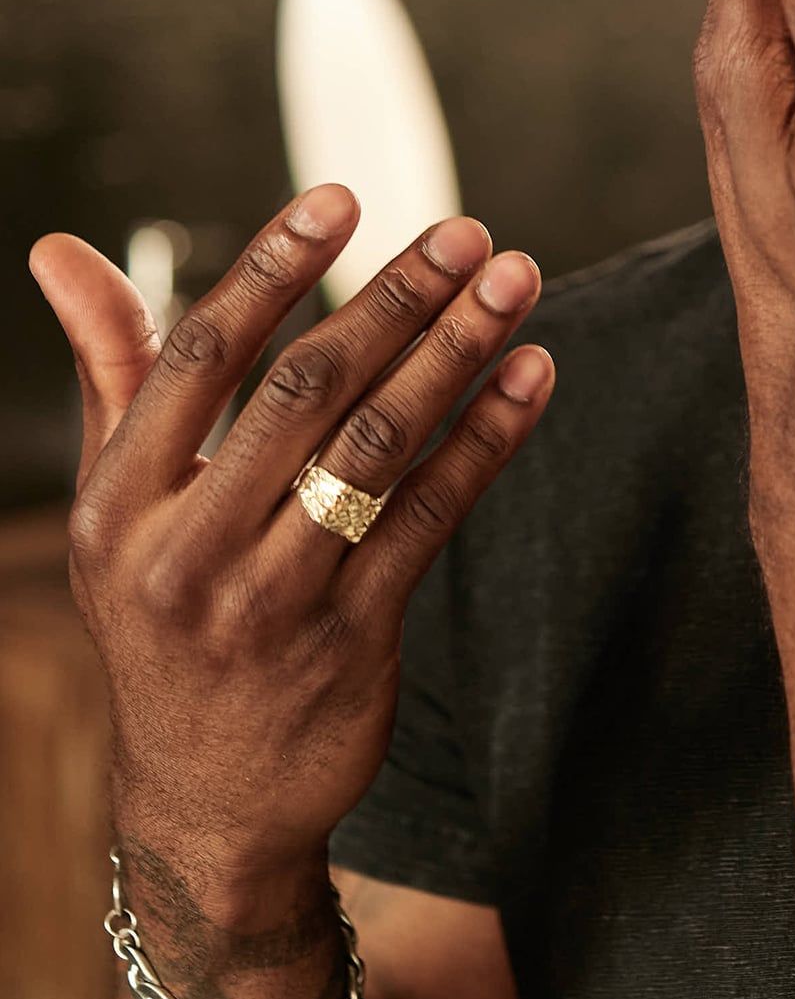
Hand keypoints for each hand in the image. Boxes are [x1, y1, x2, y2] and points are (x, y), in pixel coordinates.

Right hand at [28, 190, 553, 889]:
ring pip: (380, 447)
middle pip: (306, 392)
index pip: (202, 357)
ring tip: (517, 281)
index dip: (274, 267)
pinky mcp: (353, 638)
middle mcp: (187, 550)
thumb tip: (60, 250)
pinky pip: (433, 515)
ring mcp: (273, 600)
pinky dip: (489, 437)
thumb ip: (116, 372)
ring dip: (457, 352)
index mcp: (121, 502)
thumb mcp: (121, 506)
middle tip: (469, 231)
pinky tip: (532, 375)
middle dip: (395, 299)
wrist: (209, 800)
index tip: (343, 198)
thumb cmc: (167, 613)